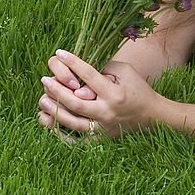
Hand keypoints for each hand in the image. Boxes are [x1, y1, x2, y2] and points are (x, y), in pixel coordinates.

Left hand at [37, 49, 162, 140]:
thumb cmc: (138, 89)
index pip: (90, 76)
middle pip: (75, 102)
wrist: (152, 115)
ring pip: (71, 122)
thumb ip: (105, 68)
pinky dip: (60, 133)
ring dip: (54, 110)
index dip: (73, 63)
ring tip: (42, 99)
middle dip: (57, 90)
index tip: (59, 53)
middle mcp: (107, 112)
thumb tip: (80, 68)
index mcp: (115, 93)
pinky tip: (48, 121)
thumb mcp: (126, 72)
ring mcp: (102, 129)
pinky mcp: (100, 139)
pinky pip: (75, 140)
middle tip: (45, 79)